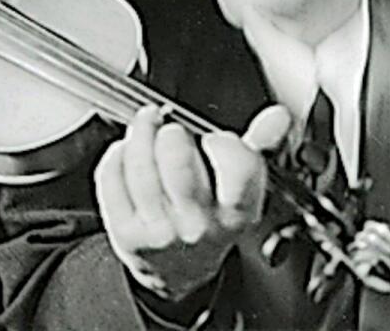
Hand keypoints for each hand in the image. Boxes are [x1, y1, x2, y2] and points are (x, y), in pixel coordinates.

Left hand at [95, 104, 291, 302]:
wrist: (178, 271)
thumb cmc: (210, 219)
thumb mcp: (241, 190)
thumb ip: (259, 148)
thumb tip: (278, 117)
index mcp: (237, 213)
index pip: (238, 168)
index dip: (224, 143)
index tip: (214, 138)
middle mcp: (199, 225)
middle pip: (178, 163)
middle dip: (171, 134)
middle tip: (170, 128)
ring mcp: (160, 230)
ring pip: (140, 167)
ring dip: (139, 135)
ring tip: (146, 127)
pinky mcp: (126, 231)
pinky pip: (111, 177)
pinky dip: (116, 154)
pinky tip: (127, 152)